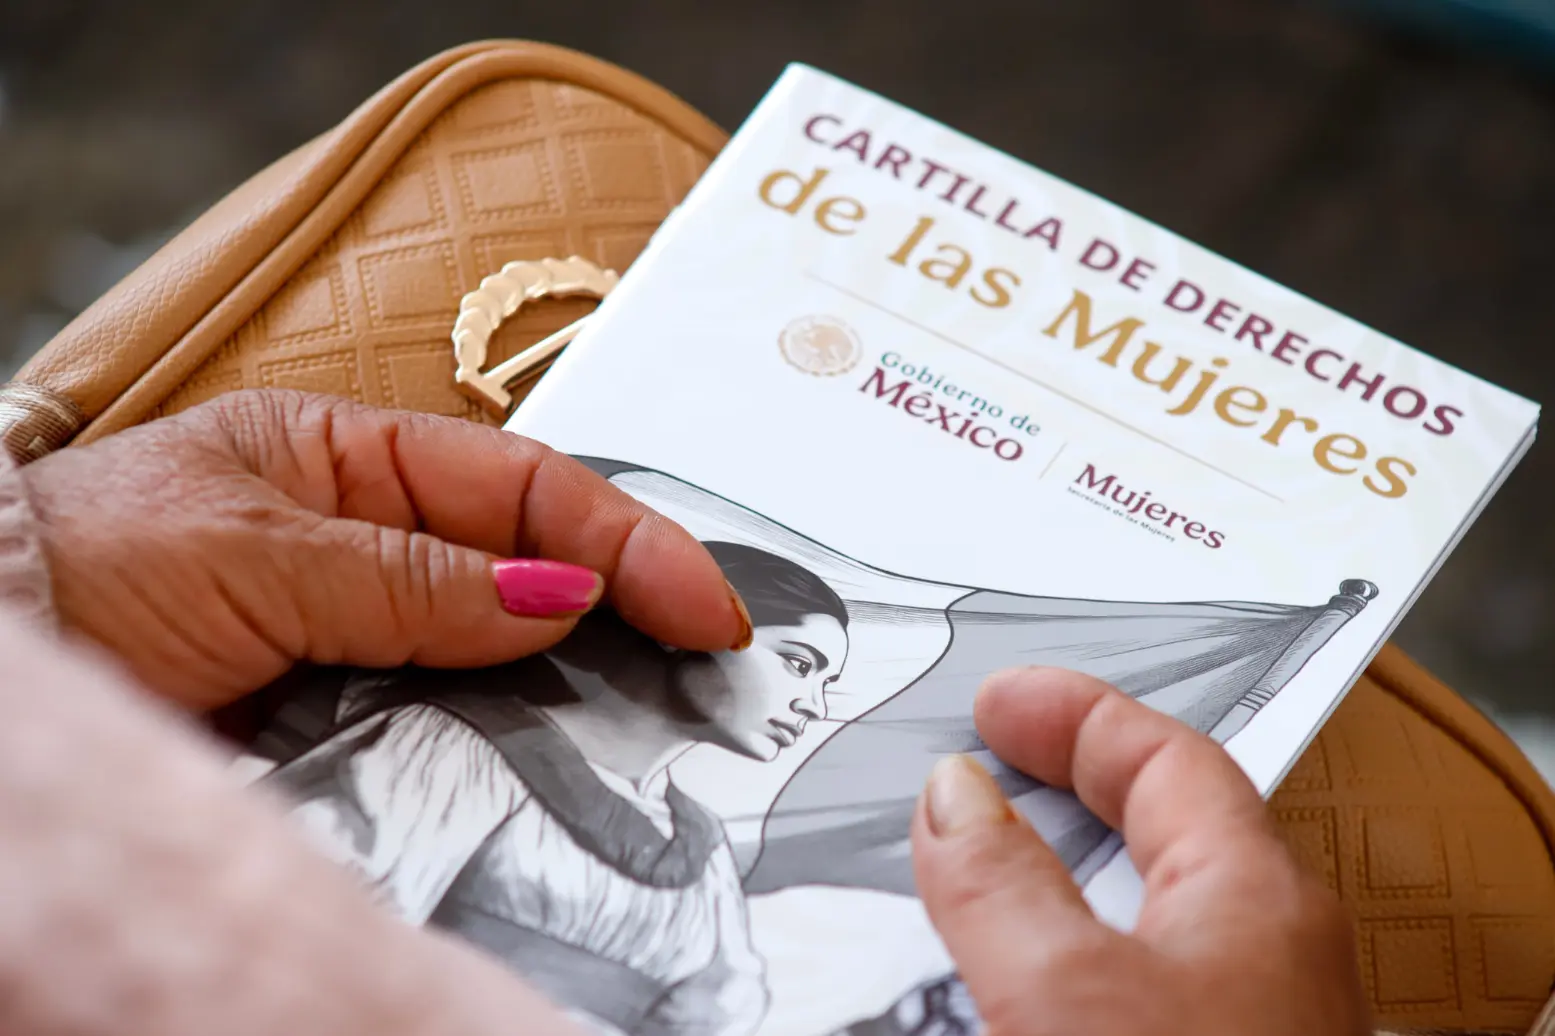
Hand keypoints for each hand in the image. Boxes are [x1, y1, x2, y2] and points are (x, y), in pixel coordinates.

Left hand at [21, 389, 749, 710]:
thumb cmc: (88, 563)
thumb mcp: (252, 547)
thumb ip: (408, 575)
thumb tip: (560, 593)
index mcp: (359, 461)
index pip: (530, 488)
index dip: (631, 540)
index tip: (706, 607)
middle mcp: (379, 543)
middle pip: (540, 568)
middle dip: (635, 608)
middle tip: (717, 670)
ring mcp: (370, 632)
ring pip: (508, 656)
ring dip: (580, 686)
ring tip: (661, 719)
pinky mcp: (347, 713)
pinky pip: (450, 727)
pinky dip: (506, 746)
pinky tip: (552, 766)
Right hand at [910, 668, 1369, 1035]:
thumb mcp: (1067, 992)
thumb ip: (1002, 886)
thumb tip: (954, 794)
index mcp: (1257, 897)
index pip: (1167, 757)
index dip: (1075, 715)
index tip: (999, 700)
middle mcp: (1270, 952)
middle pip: (1166, 823)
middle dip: (1069, 784)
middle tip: (988, 762)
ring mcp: (1252, 1017)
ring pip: (1149, 911)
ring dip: (1065, 879)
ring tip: (986, 871)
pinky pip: (1139, 980)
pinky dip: (1072, 954)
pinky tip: (1024, 986)